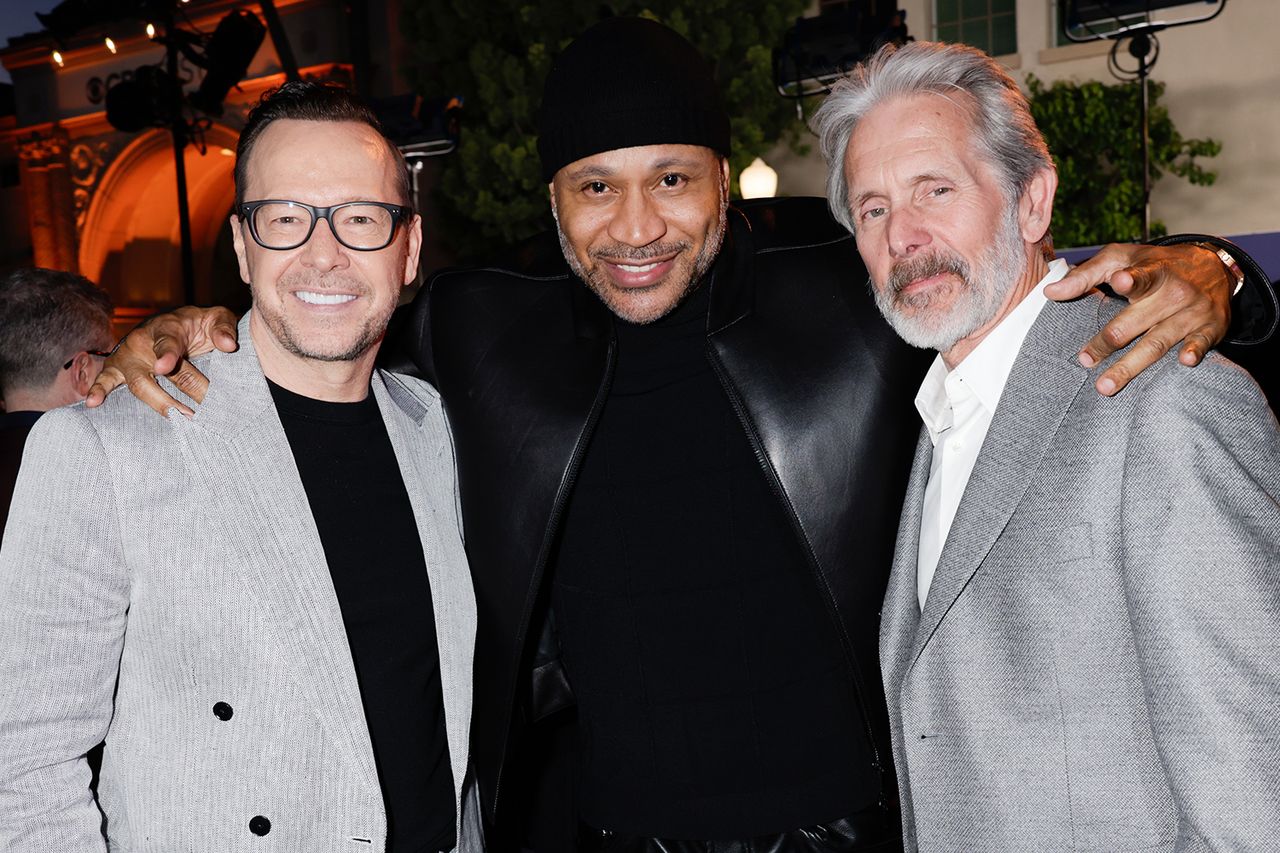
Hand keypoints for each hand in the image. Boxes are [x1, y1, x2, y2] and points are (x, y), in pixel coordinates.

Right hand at [86, 306, 239, 415]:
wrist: (175, 323)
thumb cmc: (197, 324)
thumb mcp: (214, 318)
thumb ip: (223, 328)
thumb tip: (229, 346)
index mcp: (167, 328)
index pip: (167, 342)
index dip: (167, 354)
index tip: (166, 367)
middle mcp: (143, 342)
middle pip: (152, 374)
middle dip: (171, 395)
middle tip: (192, 414)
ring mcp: (128, 357)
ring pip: (135, 384)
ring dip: (156, 403)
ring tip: (174, 418)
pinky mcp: (117, 368)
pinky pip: (104, 379)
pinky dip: (97, 390)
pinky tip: (93, 403)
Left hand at [1044, 243, 1231, 395]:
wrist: (1214, 266)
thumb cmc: (1156, 264)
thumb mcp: (1122, 258)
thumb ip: (1086, 275)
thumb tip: (1050, 293)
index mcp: (1152, 271)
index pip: (1141, 275)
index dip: (1130, 280)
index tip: (1118, 283)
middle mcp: (1174, 292)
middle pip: (1137, 321)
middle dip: (1109, 341)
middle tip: (1085, 361)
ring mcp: (1193, 311)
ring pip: (1158, 341)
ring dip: (1133, 365)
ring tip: (1106, 386)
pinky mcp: (1211, 328)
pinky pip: (1202, 343)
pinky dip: (1195, 352)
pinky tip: (1185, 363)